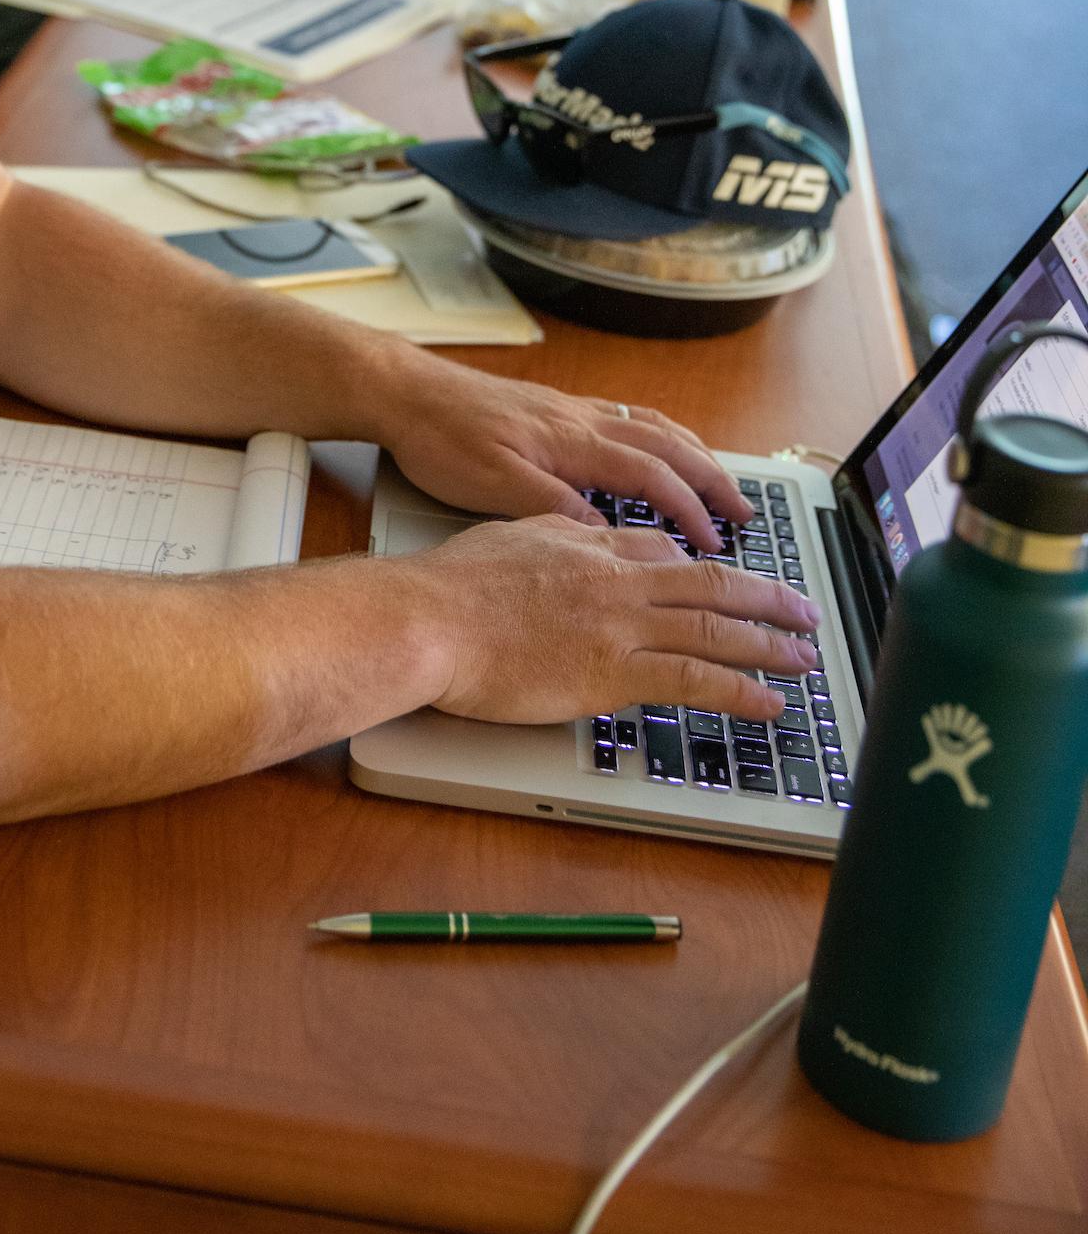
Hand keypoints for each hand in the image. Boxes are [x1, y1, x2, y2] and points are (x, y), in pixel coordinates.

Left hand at [384, 360, 746, 550]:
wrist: (409, 393)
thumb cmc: (442, 440)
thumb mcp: (491, 486)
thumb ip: (552, 509)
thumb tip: (606, 535)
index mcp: (572, 443)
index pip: (652, 477)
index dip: (690, 512)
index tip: (716, 546)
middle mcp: (583, 420)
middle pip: (669, 447)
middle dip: (714, 481)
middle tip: (746, 515)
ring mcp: (573, 410)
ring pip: (654, 427)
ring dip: (695, 455)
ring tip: (721, 483)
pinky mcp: (558, 409)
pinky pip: (629, 418)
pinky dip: (662, 436)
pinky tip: (662, 449)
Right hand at [412, 514, 819, 725]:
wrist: (430, 618)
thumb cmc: (452, 585)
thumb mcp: (513, 532)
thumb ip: (557, 532)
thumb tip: (582, 535)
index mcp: (590, 546)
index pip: (665, 554)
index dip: (706, 569)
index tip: (730, 583)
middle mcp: (617, 580)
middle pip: (711, 584)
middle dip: (766, 599)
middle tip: (802, 612)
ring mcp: (620, 625)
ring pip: (715, 629)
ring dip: (768, 644)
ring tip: (802, 657)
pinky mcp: (613, 672)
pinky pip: (695, 680)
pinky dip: (740, 689)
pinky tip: (766, 701)